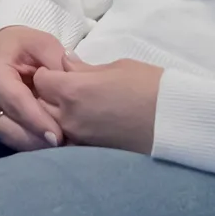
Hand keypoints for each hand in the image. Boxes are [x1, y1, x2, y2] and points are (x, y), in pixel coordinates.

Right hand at [0, 26, 66, 151]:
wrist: (4, 52)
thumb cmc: (24, 47)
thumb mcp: (42, 44)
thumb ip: (56, 63)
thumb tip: (71, 87)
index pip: (16, 102)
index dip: (36, 120)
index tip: (58, 136)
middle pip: (10, 128)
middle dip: (37, 140)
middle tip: (66, 145)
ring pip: (11, 139)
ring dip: (36, 146)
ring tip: (63, 148)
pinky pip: (13, 141)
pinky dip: (33, 146)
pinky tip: (53, 146)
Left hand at [33, 55, 164, 154]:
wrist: (174, 122)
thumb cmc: (149, 87)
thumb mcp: (116, 67)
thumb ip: (85, 68)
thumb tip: (67, 63)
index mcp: (73, 90)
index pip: (41, 79)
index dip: (48, 72)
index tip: (60, 70)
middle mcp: (69, 117)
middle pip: (40, 103)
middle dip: (47, 93)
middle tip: (65, 86)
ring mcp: (78, 138)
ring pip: (50, 124)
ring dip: (55, 113)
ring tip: (75, 104)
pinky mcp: (90, 152)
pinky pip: (67, 139)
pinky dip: (68, 130)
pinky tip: (84, 122)